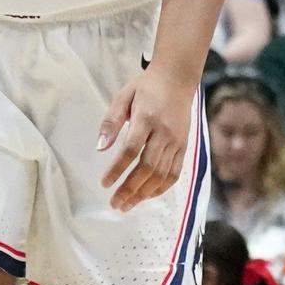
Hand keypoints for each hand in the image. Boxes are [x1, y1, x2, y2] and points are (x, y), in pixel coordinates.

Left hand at [99, 65, 197, 211]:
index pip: (131, 150)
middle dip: (130, 189)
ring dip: (143, 193)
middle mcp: (164, 133)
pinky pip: (174, 173)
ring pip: (161, 174)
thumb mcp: (123, 97)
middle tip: (115, 204)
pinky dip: (161, 188)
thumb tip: (100, 147)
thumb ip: (111, 122)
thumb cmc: (145, 88)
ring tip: (127, 205)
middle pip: (147, 167)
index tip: (104, 183)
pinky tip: (146, 196)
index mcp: (147, 118)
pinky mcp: (184, 147)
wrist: (177, 79)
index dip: (117, 169)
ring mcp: (177, 142)